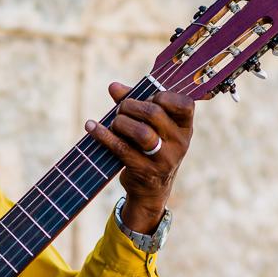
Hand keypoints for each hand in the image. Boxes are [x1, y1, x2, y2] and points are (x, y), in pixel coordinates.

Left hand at [84, 81, 194, 233]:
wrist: (150, 189)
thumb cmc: (150, 148)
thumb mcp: (151, 125)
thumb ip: (135, 102)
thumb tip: (113, 87)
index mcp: (185, 127)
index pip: (184, 104)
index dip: (161, 95)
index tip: (147, 99)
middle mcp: (180, 143)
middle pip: (154, 113)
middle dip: (131, 106)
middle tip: (121, 110)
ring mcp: (165, 160)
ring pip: (141, 132)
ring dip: (120, 122)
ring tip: (114, 123)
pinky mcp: (146, 172)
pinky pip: (122, 149)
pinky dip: (103, 135)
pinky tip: (91, 127)